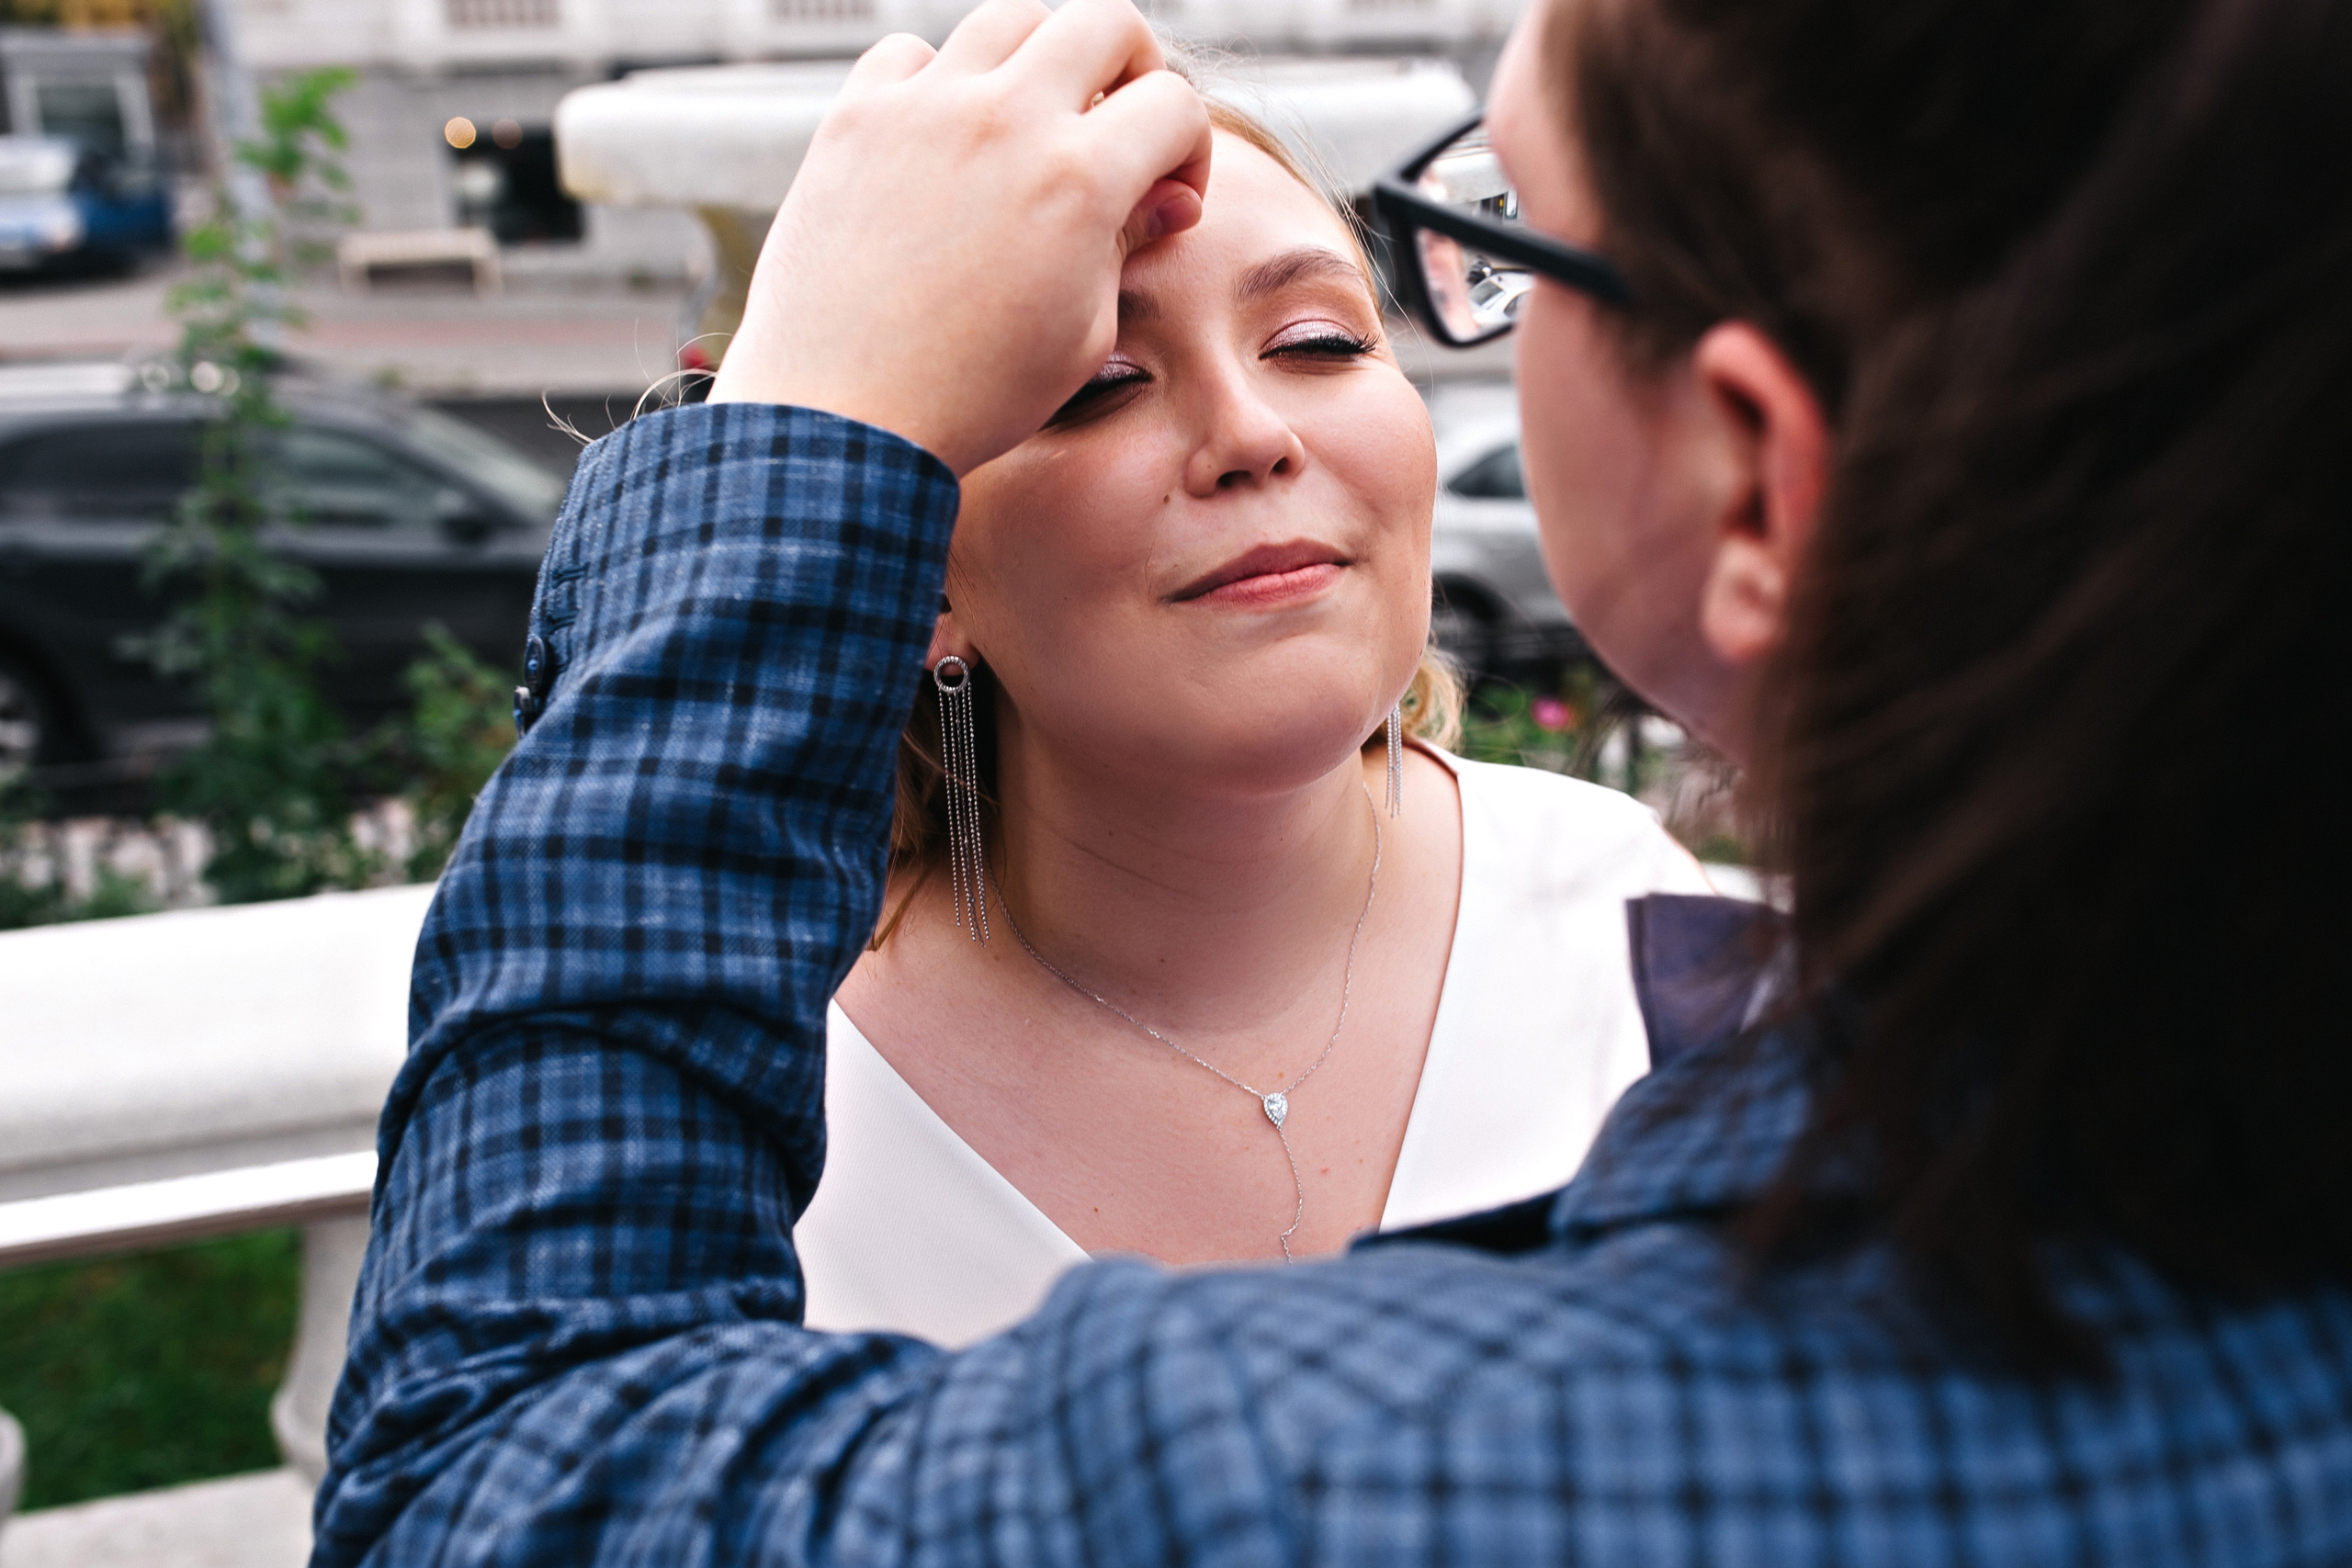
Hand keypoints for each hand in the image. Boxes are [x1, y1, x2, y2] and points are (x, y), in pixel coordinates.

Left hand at [708, 0, 1212, 475]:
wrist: (841, 418)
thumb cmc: (973, 395)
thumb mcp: (1083, 333)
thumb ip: (1127, 243)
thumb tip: (1165, 194)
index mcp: (1078, 179)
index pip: (1173, 102)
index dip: (1189, 148)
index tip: (1169, 197)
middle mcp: (1003, 119)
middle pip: (1104, 22)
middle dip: (1134, 69)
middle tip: (1122, 126)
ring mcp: (922, 109)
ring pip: (1009, 20)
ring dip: (1042, 58)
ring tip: (1038, 121)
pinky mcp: (854, 120)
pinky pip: (909, 54)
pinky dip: (941, 80)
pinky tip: (945, 139)